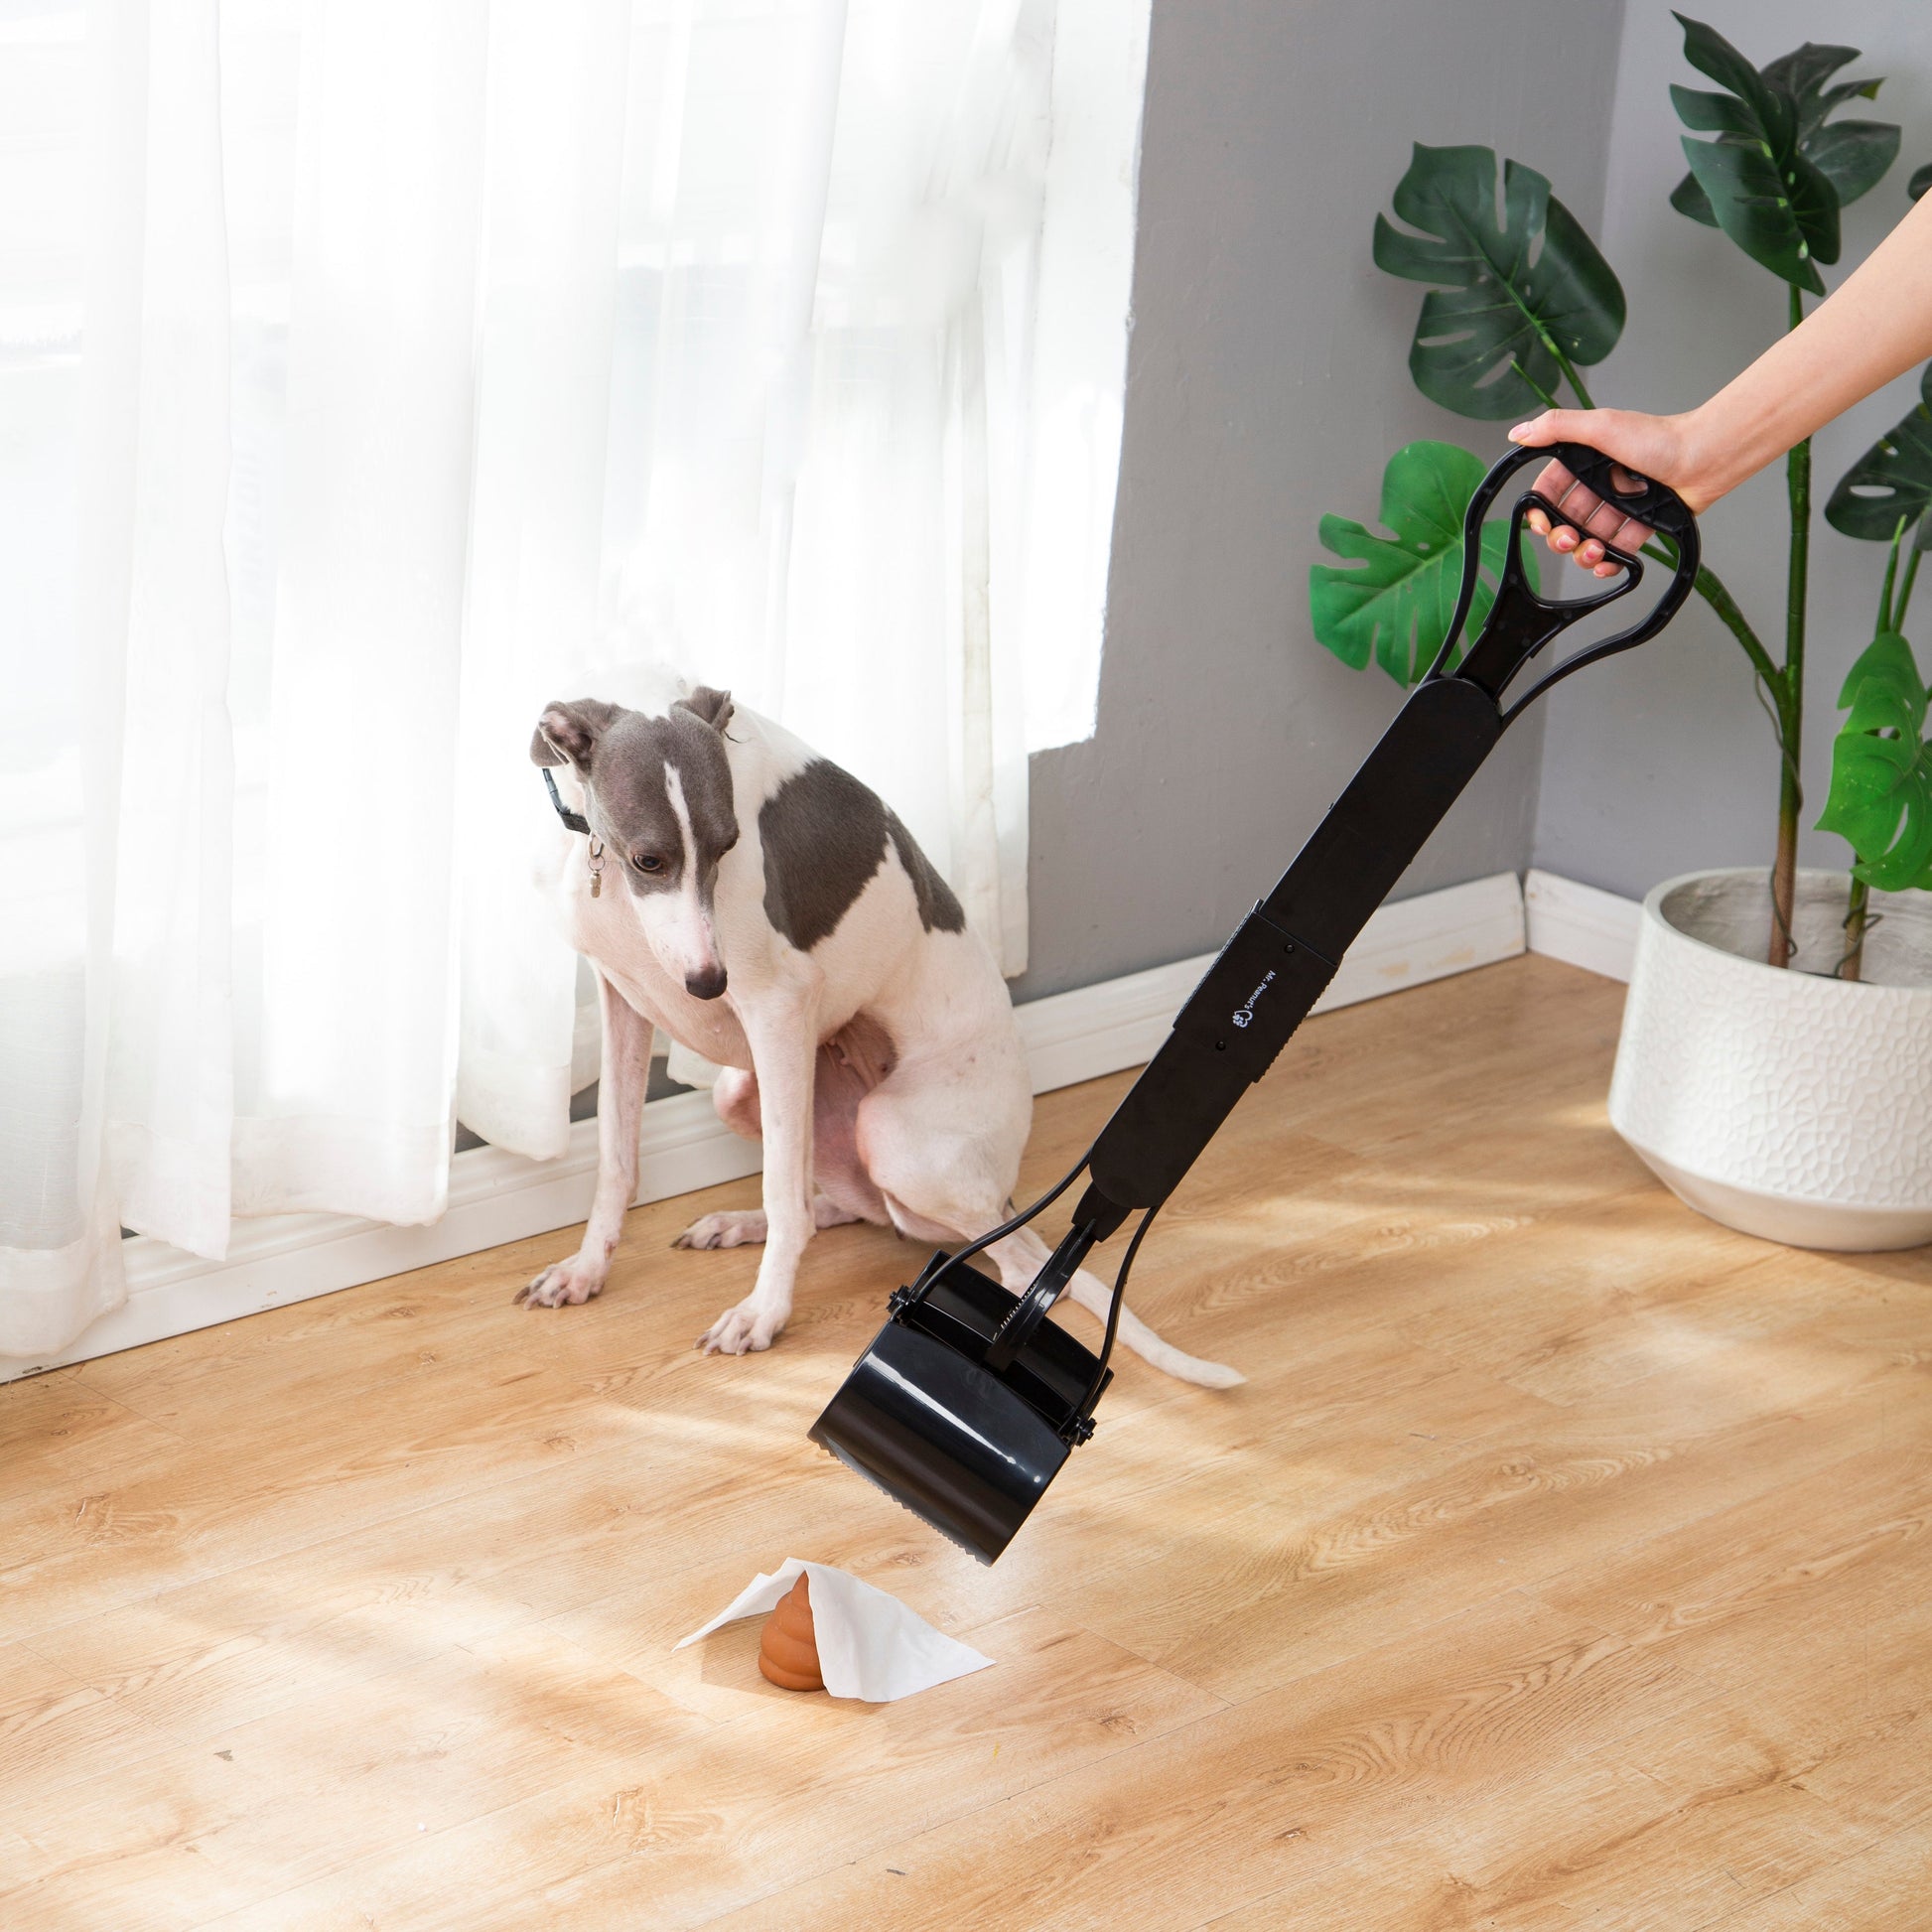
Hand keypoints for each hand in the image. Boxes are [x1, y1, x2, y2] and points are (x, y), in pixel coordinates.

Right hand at [1508, 408, 1710, 576]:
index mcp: (1584, 461)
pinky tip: (1606, 563)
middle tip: (1569, 539)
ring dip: (1584, 552)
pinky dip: (1609, 561)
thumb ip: (1557, 427)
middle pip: (1564, 520)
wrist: (1705, 457)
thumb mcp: (1600, 426)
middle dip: (1561, 536)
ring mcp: (1619, 505)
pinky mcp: (1639, 524)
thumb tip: (1518, 433)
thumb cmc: (1658, 439)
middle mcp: (1599, 484)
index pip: (1548, 491)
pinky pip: (1617, 548)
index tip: (1540, 523)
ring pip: (1588, 538)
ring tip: (1594, 551)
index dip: (1539, 510)